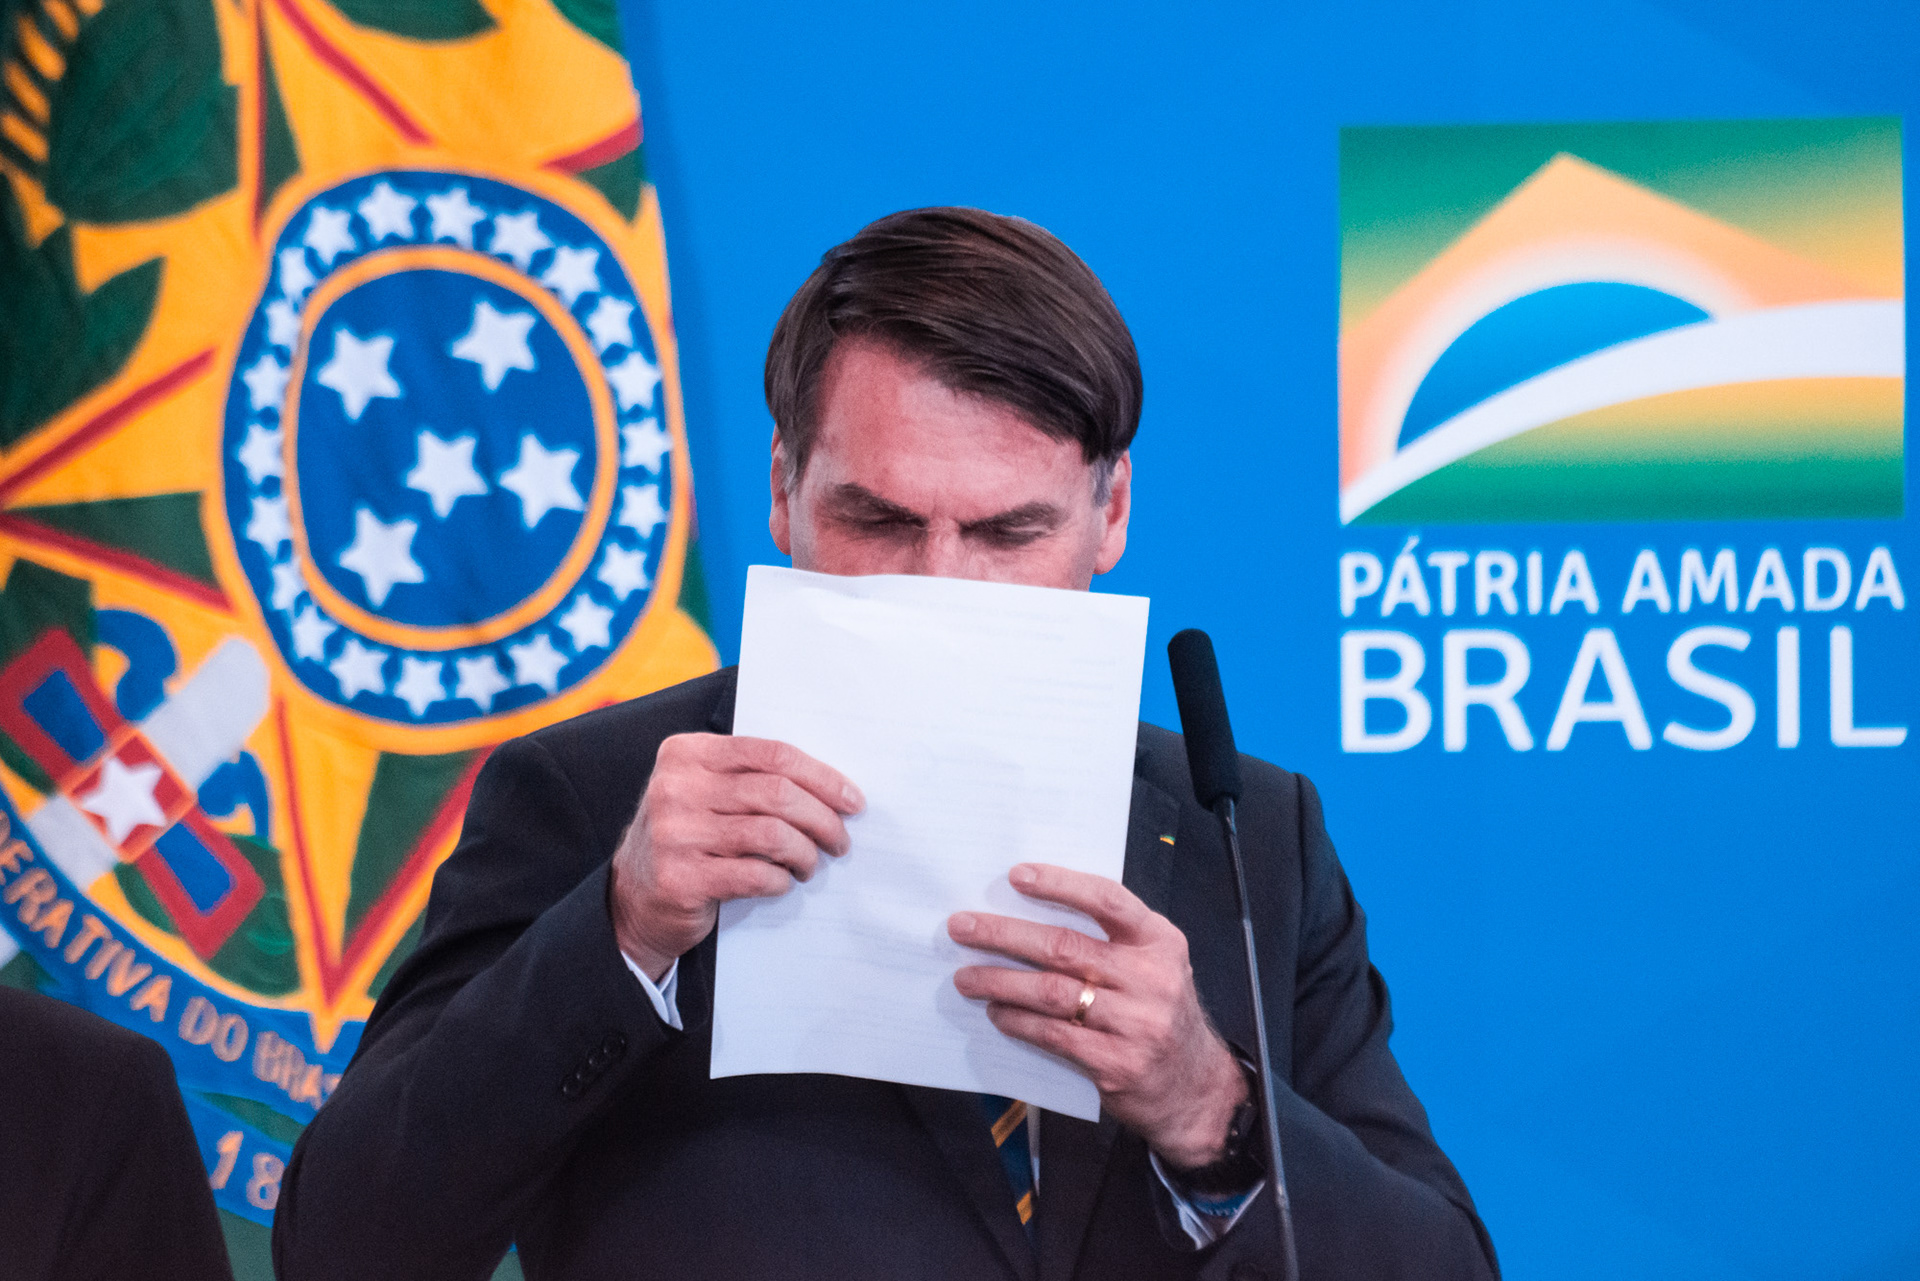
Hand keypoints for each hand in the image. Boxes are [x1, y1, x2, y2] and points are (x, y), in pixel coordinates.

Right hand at [610, 734, 863, 980]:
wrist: (634, 899)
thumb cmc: (689, 838)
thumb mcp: (706, 792)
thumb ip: (751, 778)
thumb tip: (832, 787)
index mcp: (687, 753)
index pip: (772, 754)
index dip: (822, 777)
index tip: (852, 800)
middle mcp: (676, 787)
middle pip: (777, 793)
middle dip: (823, 818)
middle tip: (840, 840)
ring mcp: (675, 833)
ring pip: (772, 834)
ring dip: (806, 853)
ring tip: (811, 864)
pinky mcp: (682, 878)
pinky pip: (756, 874)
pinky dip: (781, 880)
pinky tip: (782, 882)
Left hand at [948, 864, 1246, 1169]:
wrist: (1197, 1088)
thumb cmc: (1161, 1014)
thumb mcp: (1155, 965)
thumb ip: (1111, 940)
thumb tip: (1032, 912)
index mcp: (1160, 942)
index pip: (1106, 899)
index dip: (1059, 883)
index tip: (1016, 875)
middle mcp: (1151, 978)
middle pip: (1065, 946)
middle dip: (1004, 934)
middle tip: (963, 927)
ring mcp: (1135, 1024)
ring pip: (1051, 992)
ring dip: (1000, 981)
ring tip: (966, 977)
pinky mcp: (1115, 1063)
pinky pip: (1052, 1034)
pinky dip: (1017, 1021)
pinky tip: (997, 1013)